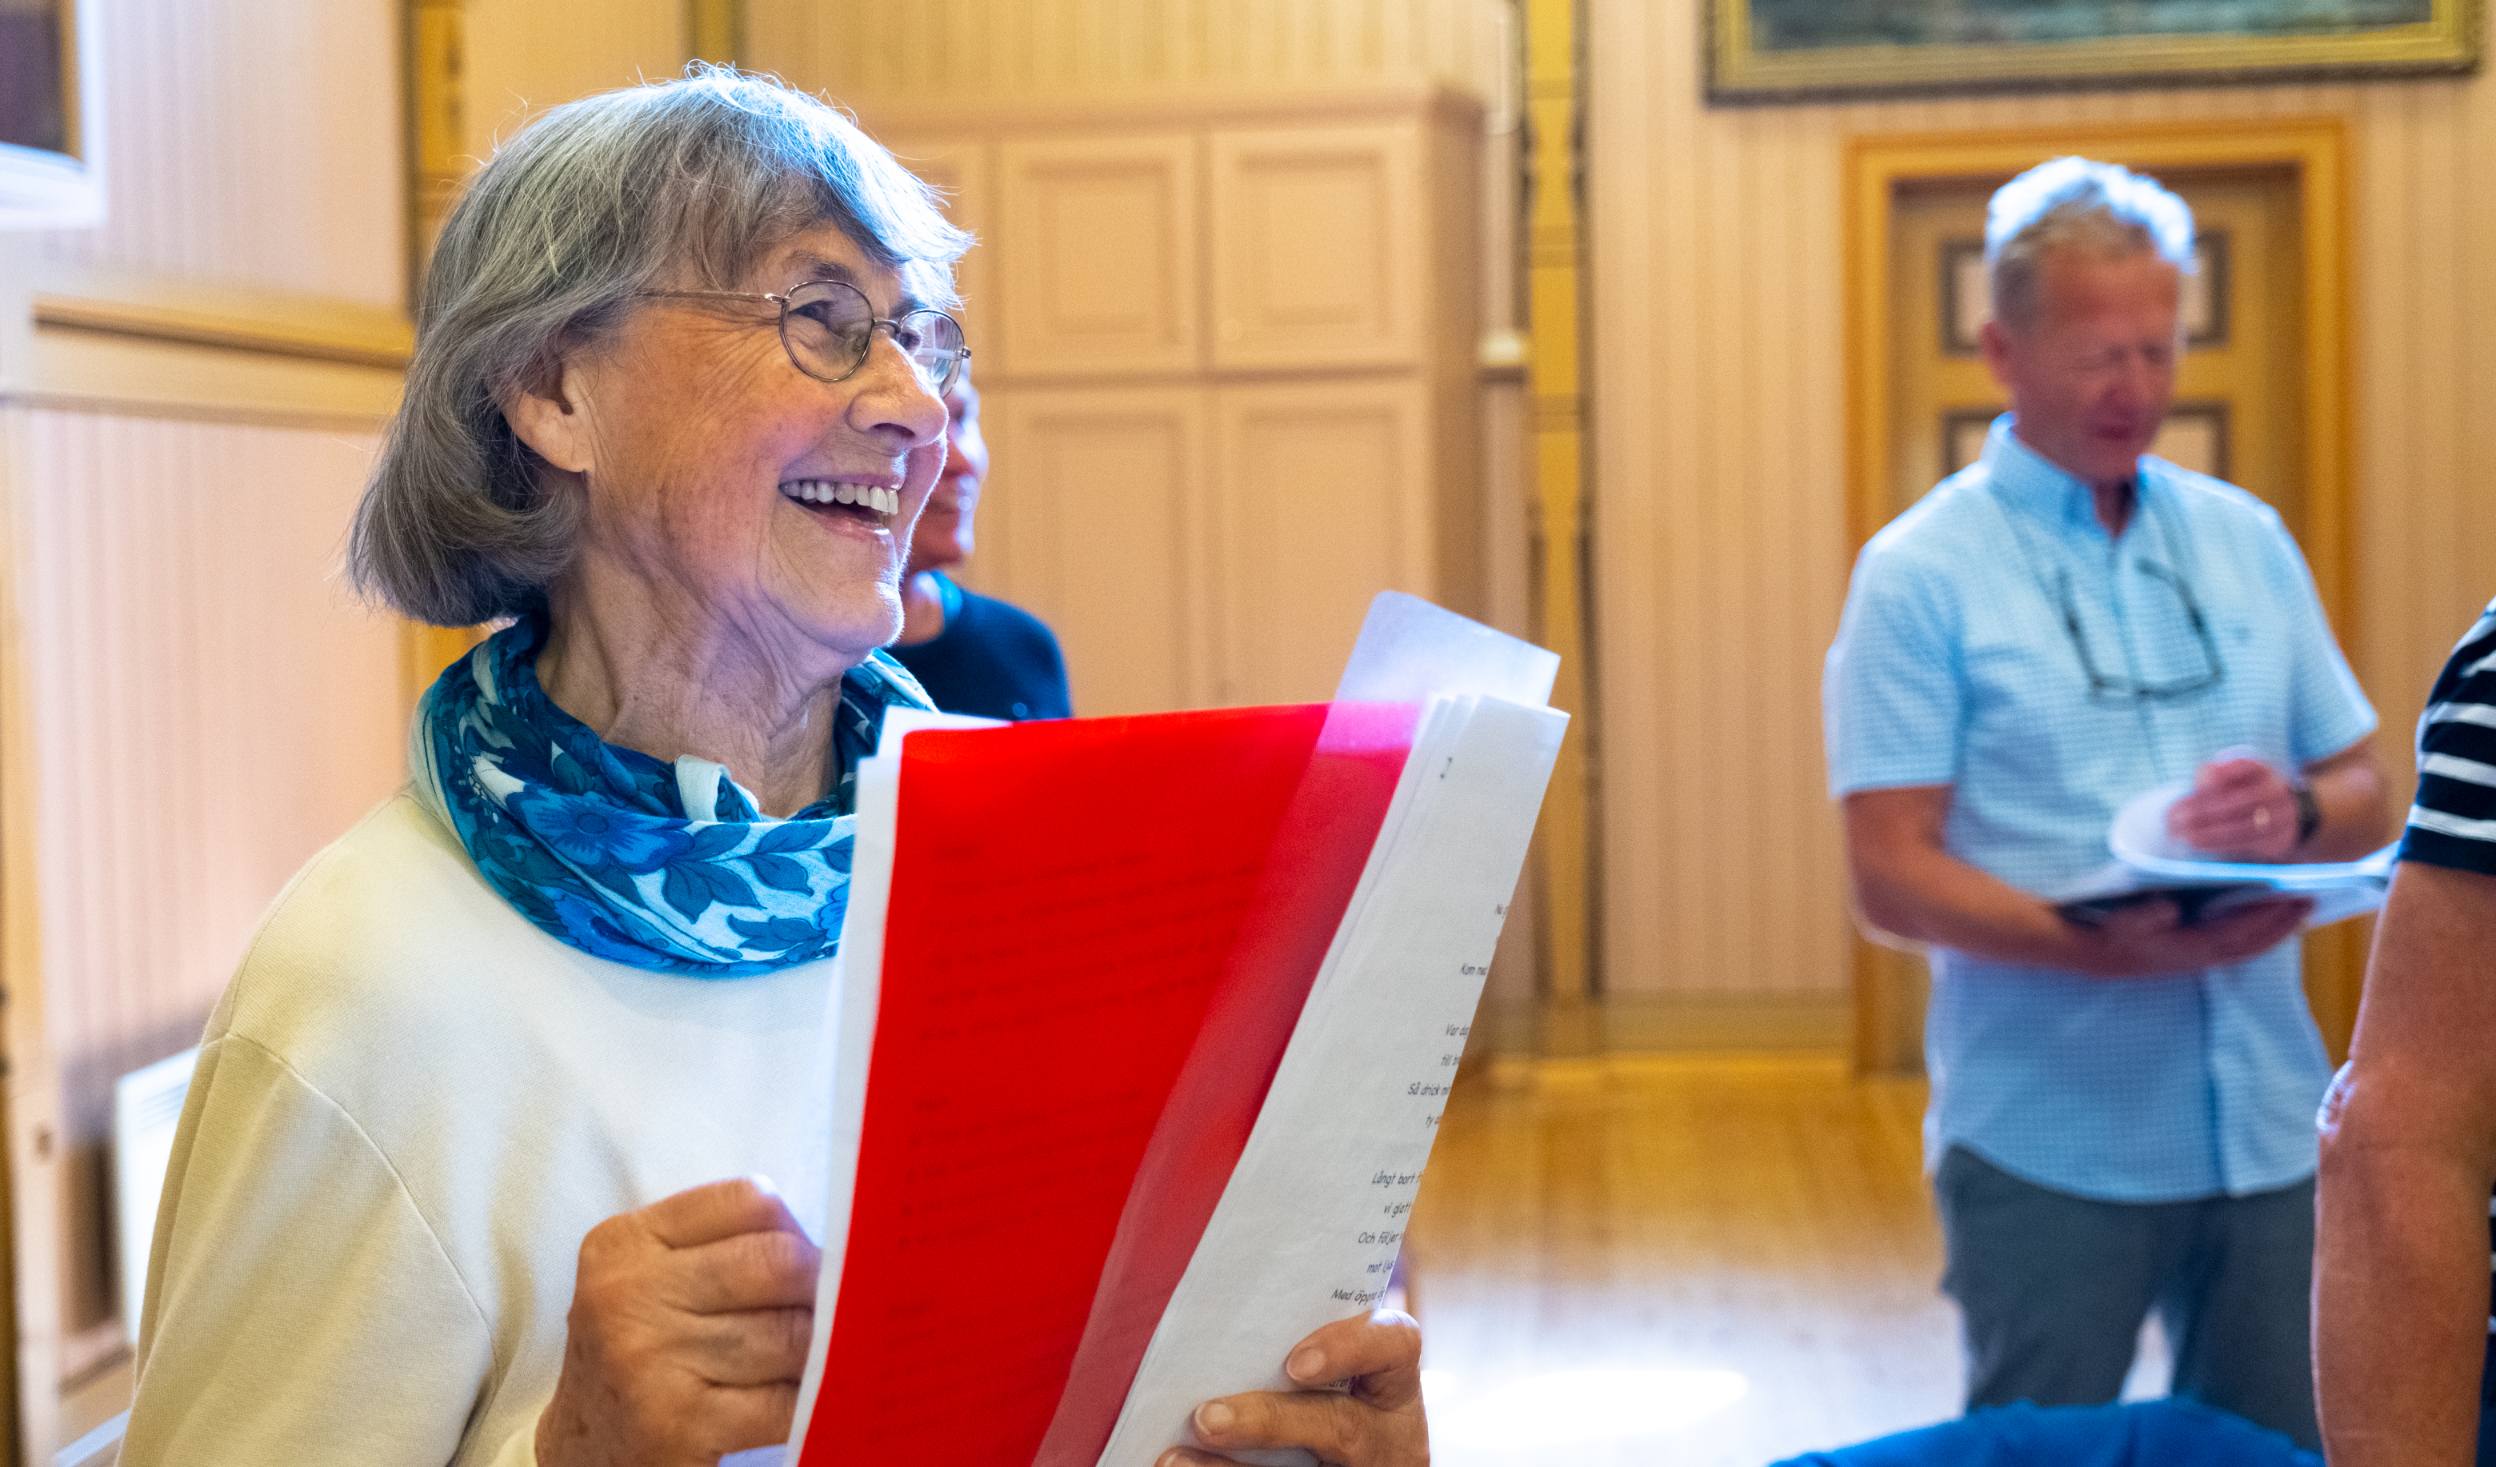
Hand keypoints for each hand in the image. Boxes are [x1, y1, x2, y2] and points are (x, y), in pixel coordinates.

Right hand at [536, 1178, 819, 1466]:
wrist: (584, 1453)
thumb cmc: (641, 1356)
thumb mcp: (653, 1282)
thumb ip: (721, 1249)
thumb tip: (838, 1249)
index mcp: (624, 1243)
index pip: (749, 1201)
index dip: (793, 1232)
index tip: (798, 1267)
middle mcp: (627, 1294)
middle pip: (777, 1262)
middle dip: (818, 1290)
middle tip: (824, 1316)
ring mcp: (649, 1359)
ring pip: (790, 1333)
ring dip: (818, 1351)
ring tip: (808, 1361)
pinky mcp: (677, 1424)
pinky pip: (784, 1402)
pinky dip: (809, 1402)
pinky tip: (798, 1403)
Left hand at [1160, 1311, 1427, 1466]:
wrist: (1357, 1456)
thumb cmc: (1331, 1398)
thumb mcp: (1342, 1378)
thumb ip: (1294, 1353)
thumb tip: (1207, 1333)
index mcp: (1392, 1385)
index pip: (1395, 1345)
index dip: (1350, 1348)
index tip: (1296, 1363)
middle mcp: (1387, 1436)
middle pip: (1340, 1426)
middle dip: (1268, 1421)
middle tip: (1205, 1418)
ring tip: (1174, 1459)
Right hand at [2070, 894, 2313, 977]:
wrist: (2081, 951)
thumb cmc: (2102, 930)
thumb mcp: (2117, 921)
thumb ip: (2144, 916)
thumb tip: (2169, 909)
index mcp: (2186, 948)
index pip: (2240, 934)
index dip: (2270, 919)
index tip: (2296, 898)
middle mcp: (2196, 957)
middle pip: (2250, 945)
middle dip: (2281, 925)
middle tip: (2310, 902)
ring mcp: (2191, 957)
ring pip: (2243, 946)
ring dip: (2270, 930)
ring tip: (2292, 910)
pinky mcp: (2185, 952)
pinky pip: (2229, 944)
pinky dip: (2250, 932)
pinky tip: (2255, 917)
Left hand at [2168, 755, 2301, 860]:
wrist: (2280, 816)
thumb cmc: (2241, 792)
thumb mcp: (2230, 777)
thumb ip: (2213, 775)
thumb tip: (2203, 780)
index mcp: (2262, 770)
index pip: (2245, 767)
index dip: (2224, 773)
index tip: (2200, 780)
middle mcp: (2275, 792)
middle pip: (2239, 802)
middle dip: (2203, 810)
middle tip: (2175, 818)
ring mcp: (2281, 817)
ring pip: (2242, 827)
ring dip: (2208, 833)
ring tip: (2183, 835)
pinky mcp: (2277, 840)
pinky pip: (2247, 845)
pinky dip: (2219, 845)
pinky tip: (2198, 844)